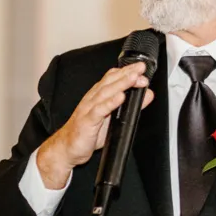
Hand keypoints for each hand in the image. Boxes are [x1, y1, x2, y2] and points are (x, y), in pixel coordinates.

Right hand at [36, 62, 153, 187]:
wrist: (67, 148)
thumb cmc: (88, 132)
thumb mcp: (115, 118)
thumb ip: (132, 106)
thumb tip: (148, 95)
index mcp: (98, 96)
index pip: (113, 78)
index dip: (127, 71)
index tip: (141, 67)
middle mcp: (93, 99)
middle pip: (110, 82)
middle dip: (126, 73)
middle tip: (141, 68)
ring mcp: (88, 109)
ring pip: (105, 93)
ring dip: (121, 84)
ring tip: (134, 78)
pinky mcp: (87, 121)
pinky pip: (99, 110)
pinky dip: (110, 103)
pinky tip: (121, 98)